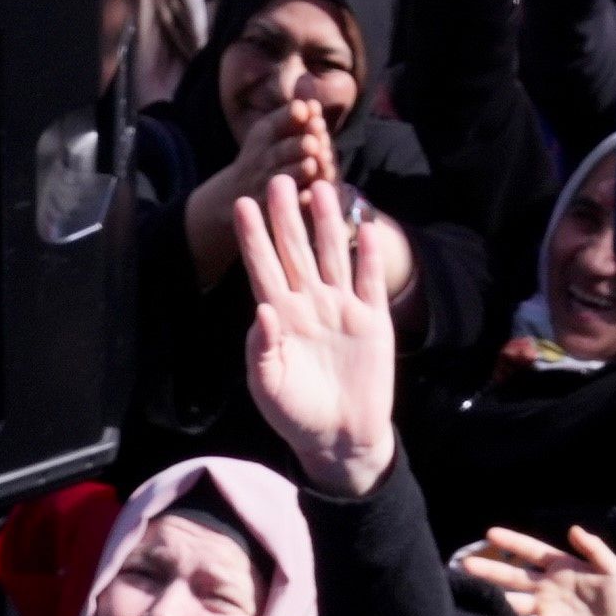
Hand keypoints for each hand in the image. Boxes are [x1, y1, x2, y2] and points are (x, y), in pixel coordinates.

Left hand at [232, 170, 402, 500]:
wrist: (340, 437)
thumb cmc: (295, 412)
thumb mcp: (268, 386)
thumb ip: (263, 350)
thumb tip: (263, 310)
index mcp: (279, 316)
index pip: (263, 267)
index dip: (253, 237)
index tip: (242, 203)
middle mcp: (309, 303)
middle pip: (296, 250)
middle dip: (286, 216)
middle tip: (278, 178)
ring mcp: (341, 308)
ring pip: (332, 255)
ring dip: (327, 222)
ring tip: (322, 187)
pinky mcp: (372, 319)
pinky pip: (369, 280)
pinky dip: (368, 254)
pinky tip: (366, 225)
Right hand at [458, 524, 615, 615]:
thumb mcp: (613, 570)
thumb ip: (595, 550)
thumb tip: (573, 529)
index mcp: (560, 566)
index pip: (532, 550)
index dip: (512, 542)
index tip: (490, 533)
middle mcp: (546, 584)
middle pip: (514, 575)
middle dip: (490, 569)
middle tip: (465, 564)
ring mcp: (544, 607)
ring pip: (514, 599)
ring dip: (495, 596)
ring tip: (472, 592)